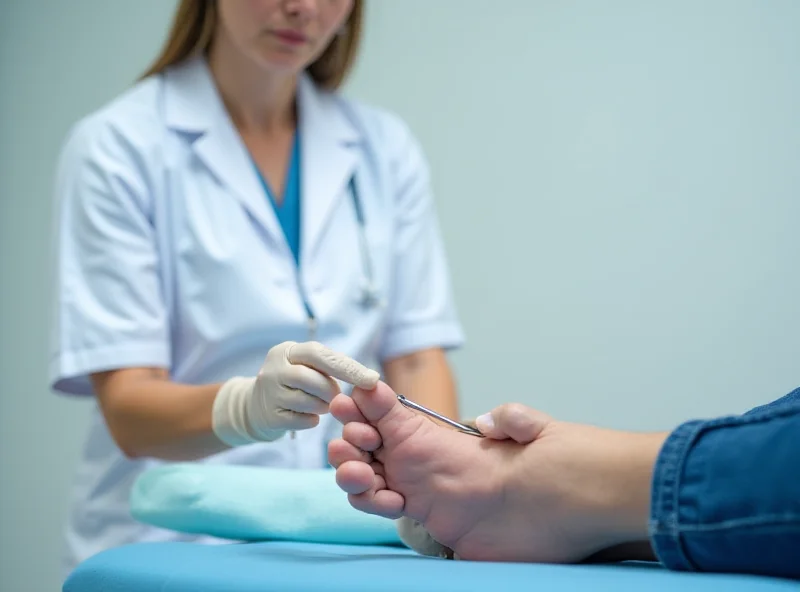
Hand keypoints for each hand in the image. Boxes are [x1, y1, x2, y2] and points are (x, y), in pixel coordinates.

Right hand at [212, 341, 379, 445]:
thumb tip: (370, 379)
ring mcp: (268, 393)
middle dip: (332, 390)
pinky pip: (303, 420)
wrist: (253, 407)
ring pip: (310, 402)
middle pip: (315, 380)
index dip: (347, 367)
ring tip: (318, 403)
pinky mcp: (269, 416)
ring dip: (322, 406)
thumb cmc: (293, 383)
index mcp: (287, 350)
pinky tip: (307, 415)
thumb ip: (330, 366)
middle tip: (334, 395)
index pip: (320, 354)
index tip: (373, 380)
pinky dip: (312, 420)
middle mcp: (274, 368)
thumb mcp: (305, 365)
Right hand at [330, 389, 665, 562]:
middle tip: (354, 446)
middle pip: (364, 444)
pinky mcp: (419, 516)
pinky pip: (378, 505)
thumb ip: (509, 418)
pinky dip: (370, 501)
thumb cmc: (539, 472)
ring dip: (352, 471)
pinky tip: (386, 501)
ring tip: (362, 474)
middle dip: (348, 442)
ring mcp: (416, 486)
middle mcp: (419, 455)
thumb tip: (490, 420)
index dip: (360, 406)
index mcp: (434, 427)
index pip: (384, 410)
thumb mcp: (529, 432)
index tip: (345, 404)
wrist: (549, 519)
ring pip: (365, 475)